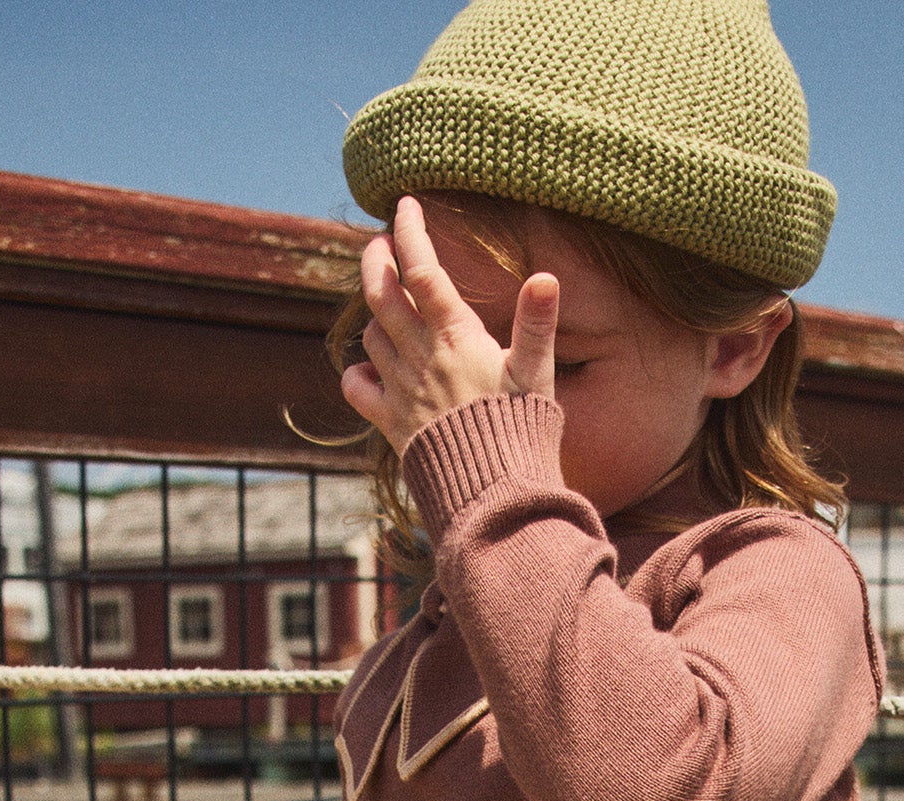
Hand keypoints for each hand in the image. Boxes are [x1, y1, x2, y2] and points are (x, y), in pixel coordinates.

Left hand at [341, 195, 558, 453]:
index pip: (423, 270)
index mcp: (456, 338)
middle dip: (376, 260)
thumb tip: (546, 278)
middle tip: (382, 244)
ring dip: (375, 313)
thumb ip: (538, 325)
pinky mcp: (391, 424)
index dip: (411, 232)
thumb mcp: (537, 375)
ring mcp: (401, 391)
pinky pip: (357, 388)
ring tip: (388, 303)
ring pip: (371, 335)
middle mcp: (420, 359)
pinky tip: (371, 368)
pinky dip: (357, 372)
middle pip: (381, 294)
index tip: (405, 204)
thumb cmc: (521, 432)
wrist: (493, 494)